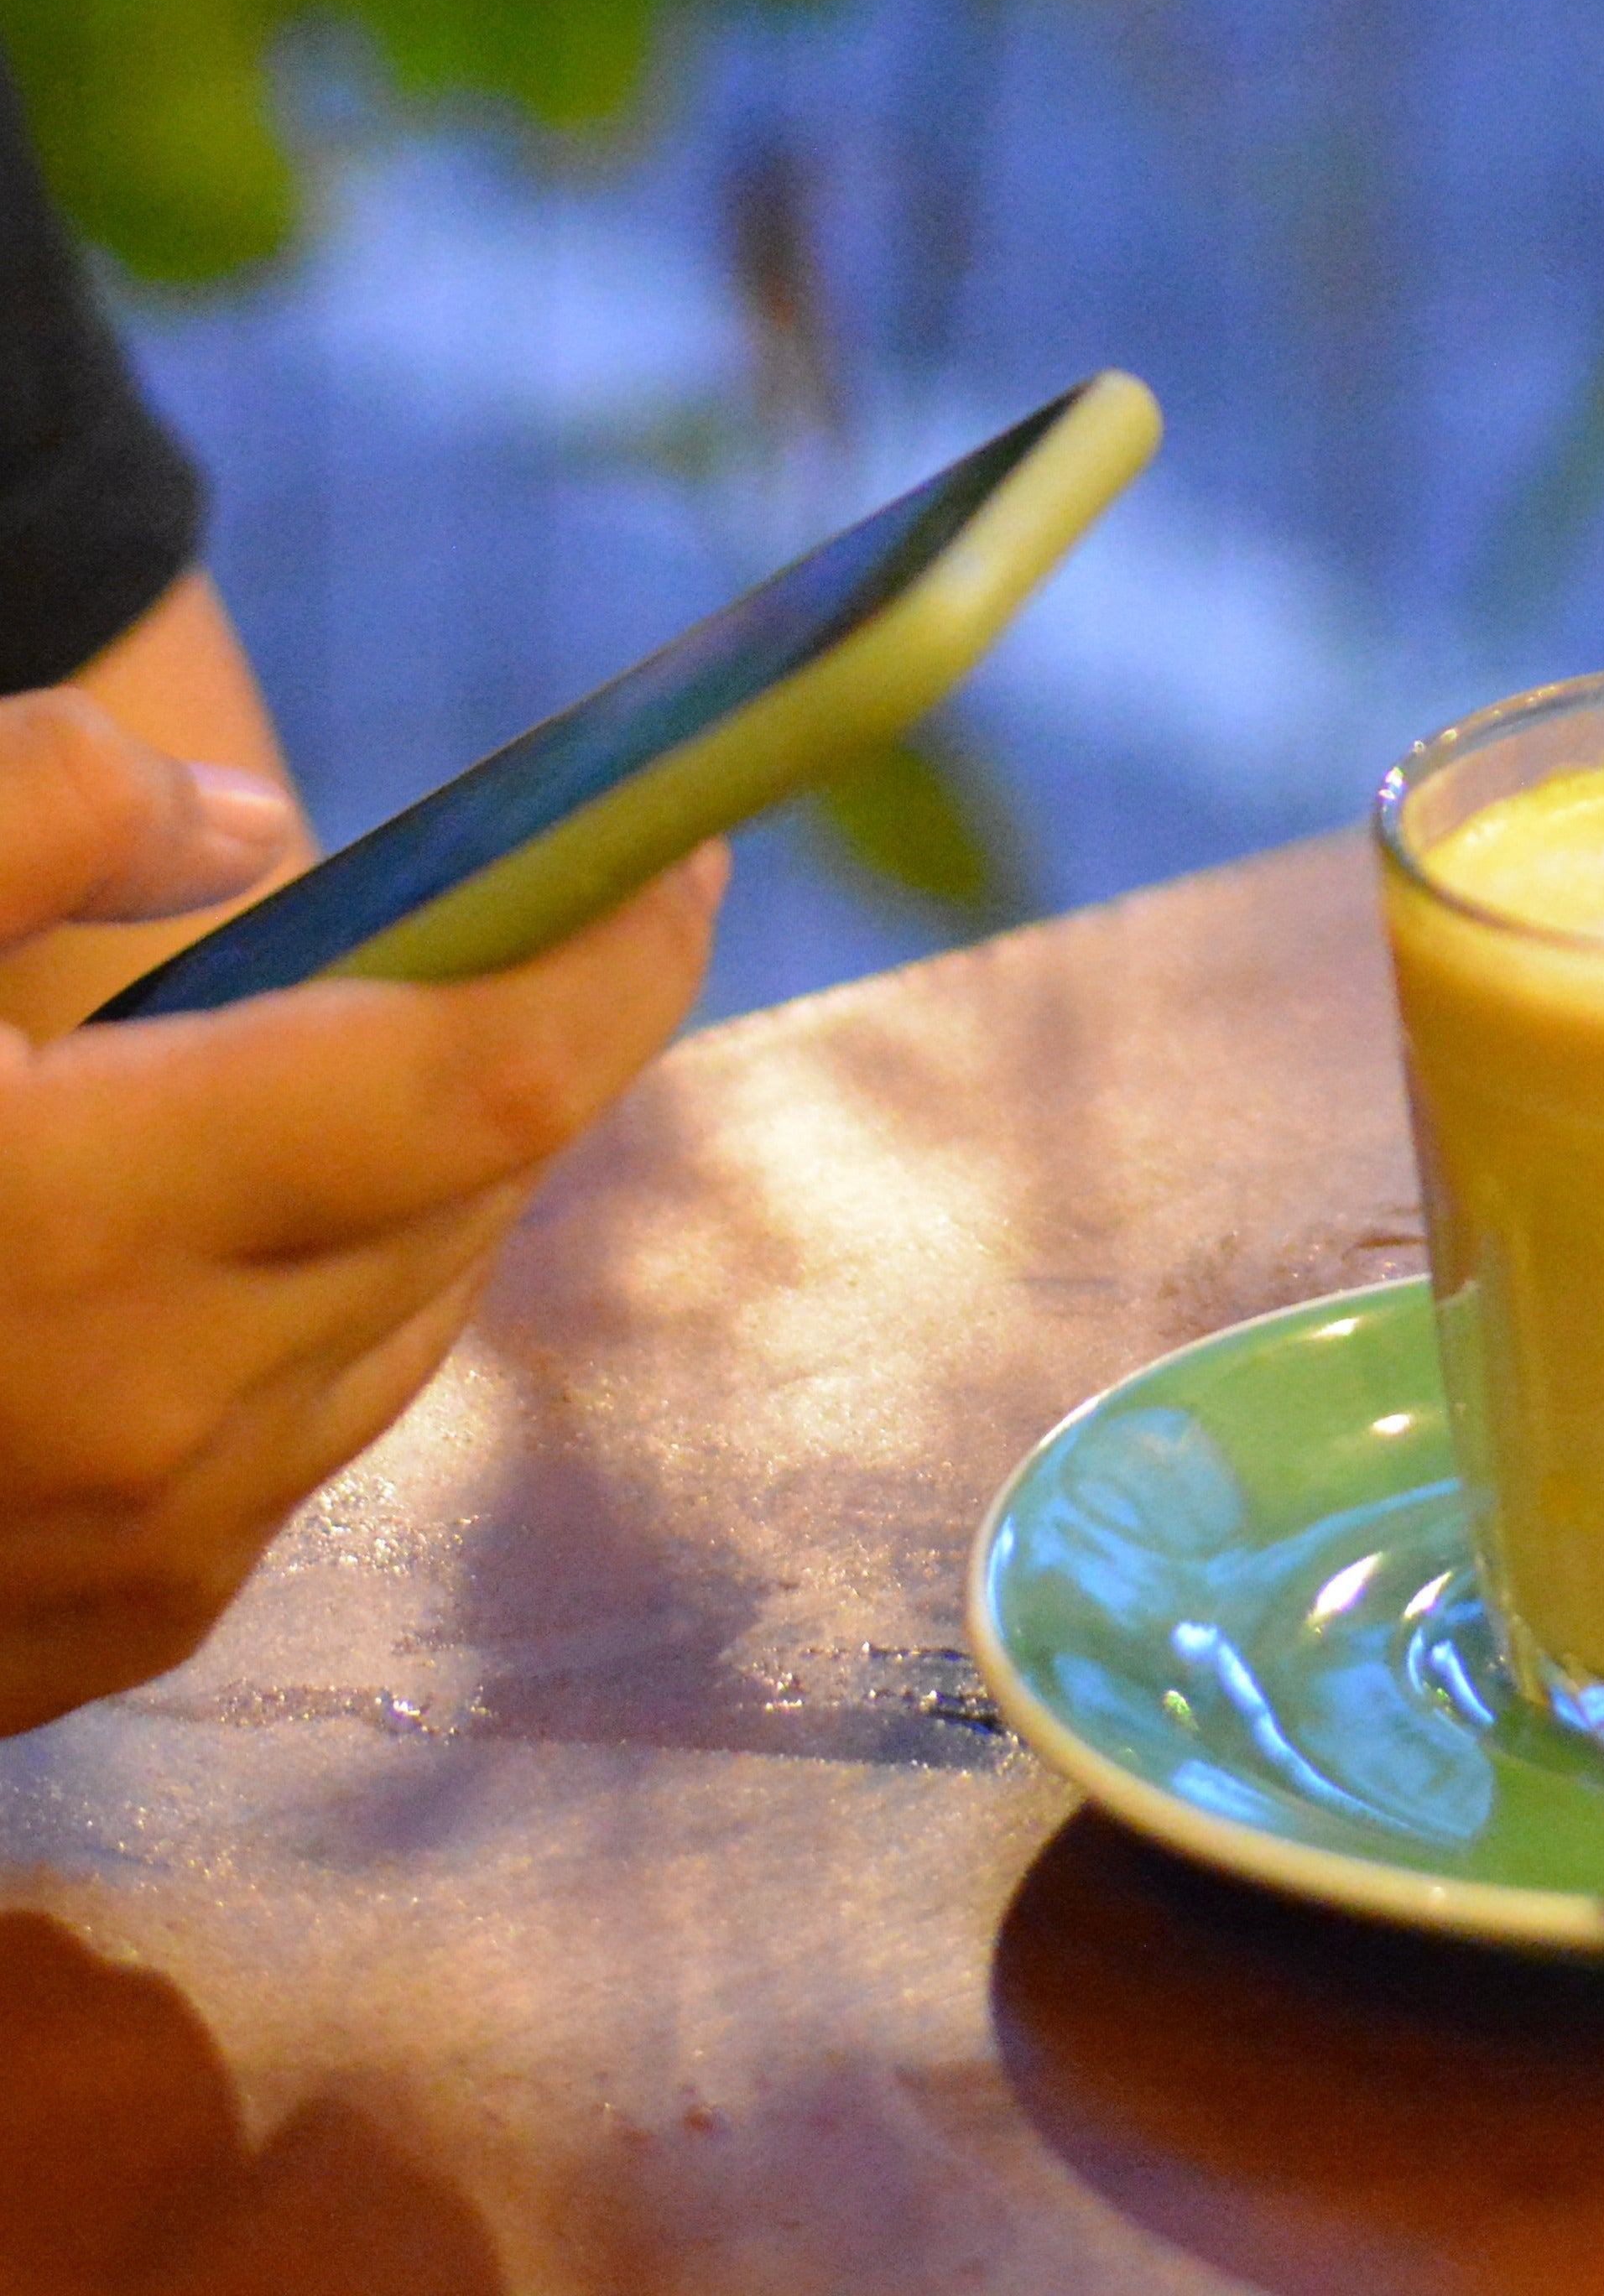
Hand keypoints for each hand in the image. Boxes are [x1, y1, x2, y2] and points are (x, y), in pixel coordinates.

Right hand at [0, 690, 724, 1736]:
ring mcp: (124, 1565)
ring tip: (391, 1069)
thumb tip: (258, 832)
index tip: (684, 854)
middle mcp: (143, 1425)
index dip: (619, 957)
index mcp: (79, 1226)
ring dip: (434, 1191)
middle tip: (537, 929)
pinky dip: (321, 1321)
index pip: (487, 1082)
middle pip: (470, 1202)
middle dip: (530, 1051)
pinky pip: (297, 1452)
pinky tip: (245, 1244)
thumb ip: (29, 807)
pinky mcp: (83, 1650)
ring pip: (403, 1331)